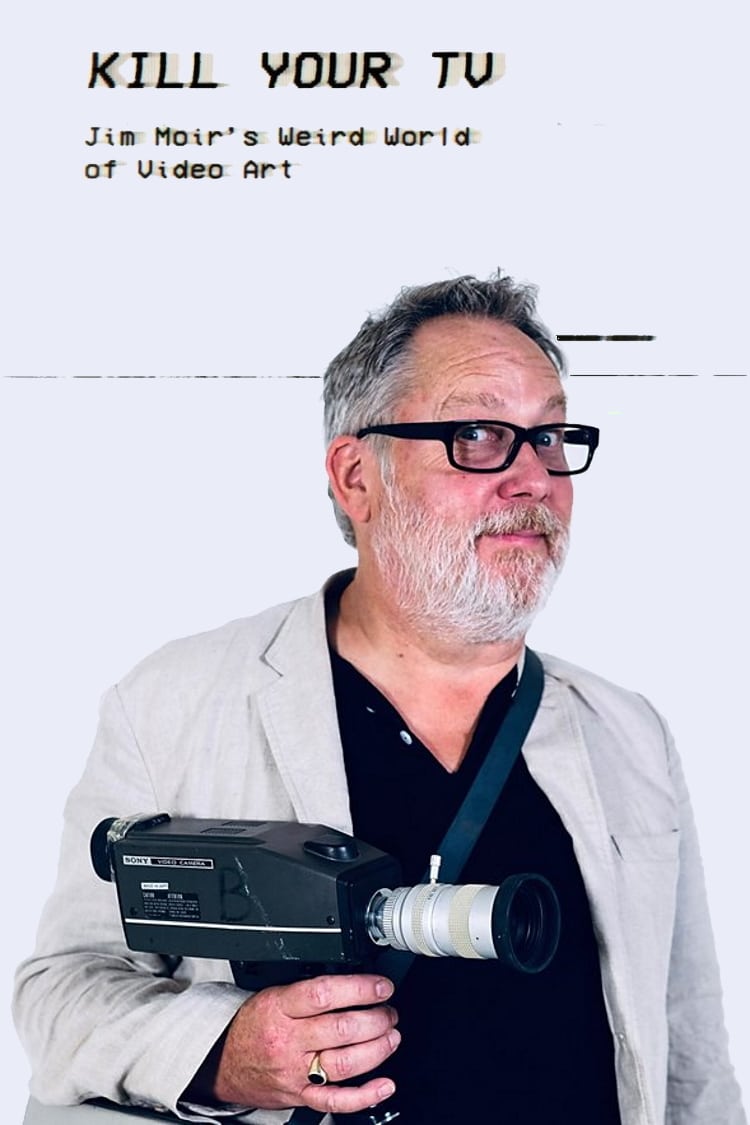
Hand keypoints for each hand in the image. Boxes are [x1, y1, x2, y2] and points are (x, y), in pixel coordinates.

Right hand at [212, 974, 399, 1114]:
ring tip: (391, 1036)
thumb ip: (307, 990)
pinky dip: (365, 1095)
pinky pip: (336, 1101)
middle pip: (341, 1029)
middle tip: (389, 1011)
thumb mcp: (272, 994)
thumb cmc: (251, 1025)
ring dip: (377, 1049)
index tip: (381, 987)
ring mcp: (295, 1071)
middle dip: (376, 1019)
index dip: (359, 989)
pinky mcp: (300, 1096)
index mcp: (279, 1008)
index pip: (324, 995)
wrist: (222, 1063)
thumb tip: (351, 981)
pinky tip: (384, 1084)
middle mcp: (289, 1040)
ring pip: (344, 1063)